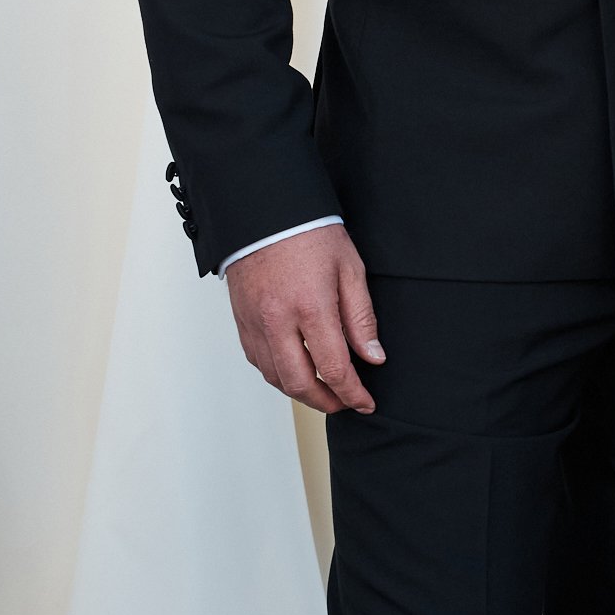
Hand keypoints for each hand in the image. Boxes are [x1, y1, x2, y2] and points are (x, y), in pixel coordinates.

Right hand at [226, 222, 382, 414]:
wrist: (265, 211)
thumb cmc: (310, 233)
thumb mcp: (350, 269)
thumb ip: (361, 318)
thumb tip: (373, 357)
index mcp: (311, 308)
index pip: (334, 369)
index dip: (353, 394)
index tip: (365, 402)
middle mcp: (278, 321)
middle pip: (300, 384)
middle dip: (327, 402)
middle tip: (345, 403)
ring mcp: (255, 323)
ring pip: (275, 378)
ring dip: (301, 393)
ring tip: (323, 391)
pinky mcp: (241, 320)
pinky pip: (257, 361)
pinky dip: (277, 374)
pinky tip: (294, 371)